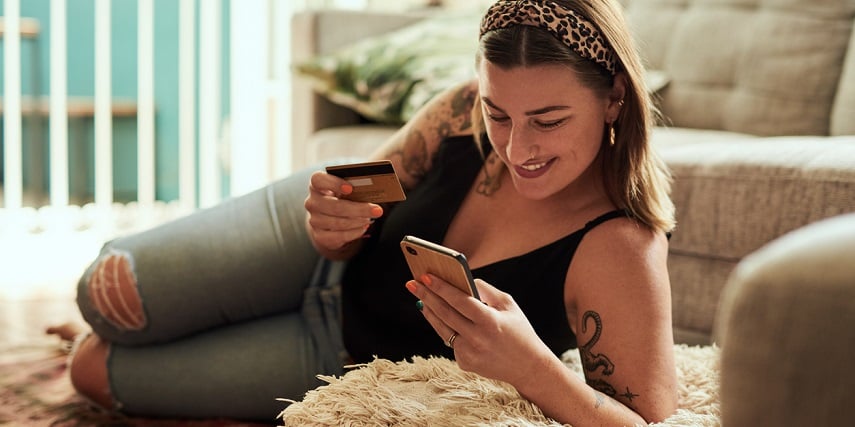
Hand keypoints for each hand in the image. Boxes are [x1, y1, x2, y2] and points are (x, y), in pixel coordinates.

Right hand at [304, 170, 382, 254]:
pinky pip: (339, 236)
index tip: (350, 188)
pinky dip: (354, 232)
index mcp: (316, 184)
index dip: (333, 183)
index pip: (318, 180)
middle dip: (358, 209)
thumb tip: (376, 185)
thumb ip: (356, 184)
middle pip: (334, 206)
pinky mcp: (319, 236)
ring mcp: (314, 220)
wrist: (329, 217)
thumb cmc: (342, 197)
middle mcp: (312, 202)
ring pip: (338, 222)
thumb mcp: (347, 187)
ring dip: (358, 221)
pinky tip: (363, 227)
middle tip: (377, 210)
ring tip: (370, 219)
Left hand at [405, 274, 555, 387]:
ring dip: (429, 311)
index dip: (441, 288)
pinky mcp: (465, 363)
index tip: (426, 276)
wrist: (528, 366)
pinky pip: (451, 341)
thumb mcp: (508, 305)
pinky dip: (446, 327)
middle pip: (445, 313)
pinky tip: (438, 315)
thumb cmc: (519, 331)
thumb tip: (462, 280)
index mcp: (490, 321)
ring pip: (442, 328)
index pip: (459, 301)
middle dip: (426, 296)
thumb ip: (485, 290)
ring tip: (420, 297)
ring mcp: (469, 353)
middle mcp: (477, 338)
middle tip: (412, 283)